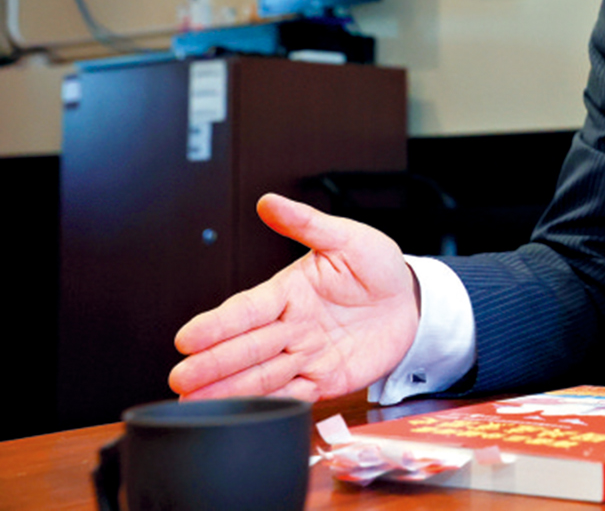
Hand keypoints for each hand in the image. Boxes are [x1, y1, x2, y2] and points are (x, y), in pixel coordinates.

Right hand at [168, 194, 419, 401]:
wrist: (412, 302)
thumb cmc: (377, 267)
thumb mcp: (347, 238)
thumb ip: (309, 224)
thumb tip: (270, 202)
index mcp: (290, 291)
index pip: (248, 308)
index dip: (218, 324)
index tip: (187, 337)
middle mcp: (291, 325)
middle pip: (246, 346)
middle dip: (213, 364)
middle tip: (180, 378)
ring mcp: (306, 354)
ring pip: (262, 374)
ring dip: (229, 389)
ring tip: (194, 402)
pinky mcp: (325, 379)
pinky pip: (294, 394)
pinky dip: (270, 404)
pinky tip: (244, 414)